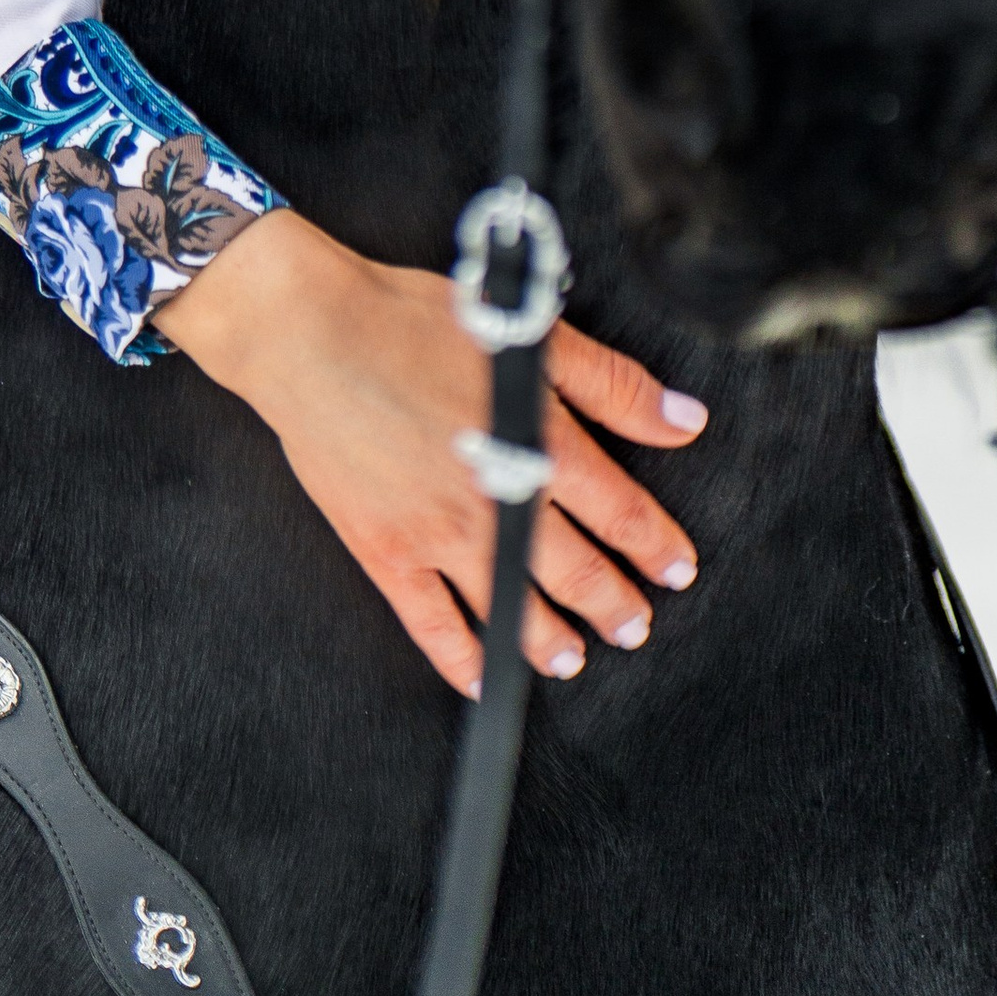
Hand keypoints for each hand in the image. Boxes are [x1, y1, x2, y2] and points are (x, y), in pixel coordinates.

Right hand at [155, 208, 703, 697]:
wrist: (311, 333)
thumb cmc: (412, 319)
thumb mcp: (528, 332)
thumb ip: (612, 384)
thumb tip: (685, 422)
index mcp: (538, 443)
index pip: (617, 511)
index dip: (653, 545)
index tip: (677, 569)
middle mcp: (497, 501)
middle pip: (574, 569)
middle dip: (614, 603)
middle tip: (637, 626)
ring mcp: (438, 534)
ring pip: (511, 607)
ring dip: (549, 640)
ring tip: (574, 659)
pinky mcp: (385, 551)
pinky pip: (430, 622)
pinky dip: (459, 657)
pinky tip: (481, 676)